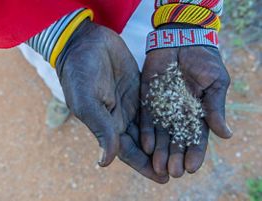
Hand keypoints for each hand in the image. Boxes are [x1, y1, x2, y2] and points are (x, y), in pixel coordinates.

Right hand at [55, 19, 167, 182]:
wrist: (85, 43)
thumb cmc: (80, 73)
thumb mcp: (87, 101)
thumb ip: (100, 128)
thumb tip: (105, 162)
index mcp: (106, 124)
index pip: (127, 151)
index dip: (144, 165)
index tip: (163, 178)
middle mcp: (120, 117)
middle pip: (143, 143)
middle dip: (160, 156)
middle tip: (181, 169)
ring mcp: (131, 103)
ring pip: (152, 127)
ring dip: (166, 139)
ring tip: (186, 150)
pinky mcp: (140, 89)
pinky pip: (156, 106)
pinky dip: (167, 116)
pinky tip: (183, 122)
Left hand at [140, 44, 231, 177]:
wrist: (182, 40)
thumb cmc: (204, 60)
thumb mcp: (215, 83)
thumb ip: (216, 108)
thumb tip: (226, 135)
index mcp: (197, 112)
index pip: (196, 137)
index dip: (194, 153)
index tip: (191, 167)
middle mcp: (178, 114)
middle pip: (176, 140)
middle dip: (174, 156)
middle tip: (172, 172)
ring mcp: (162, 107)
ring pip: (160, 133)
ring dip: (159, 150)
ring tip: (157, 166)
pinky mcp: (147, 98)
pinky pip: (146, 117)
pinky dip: (146, 131)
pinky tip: (146, 145)